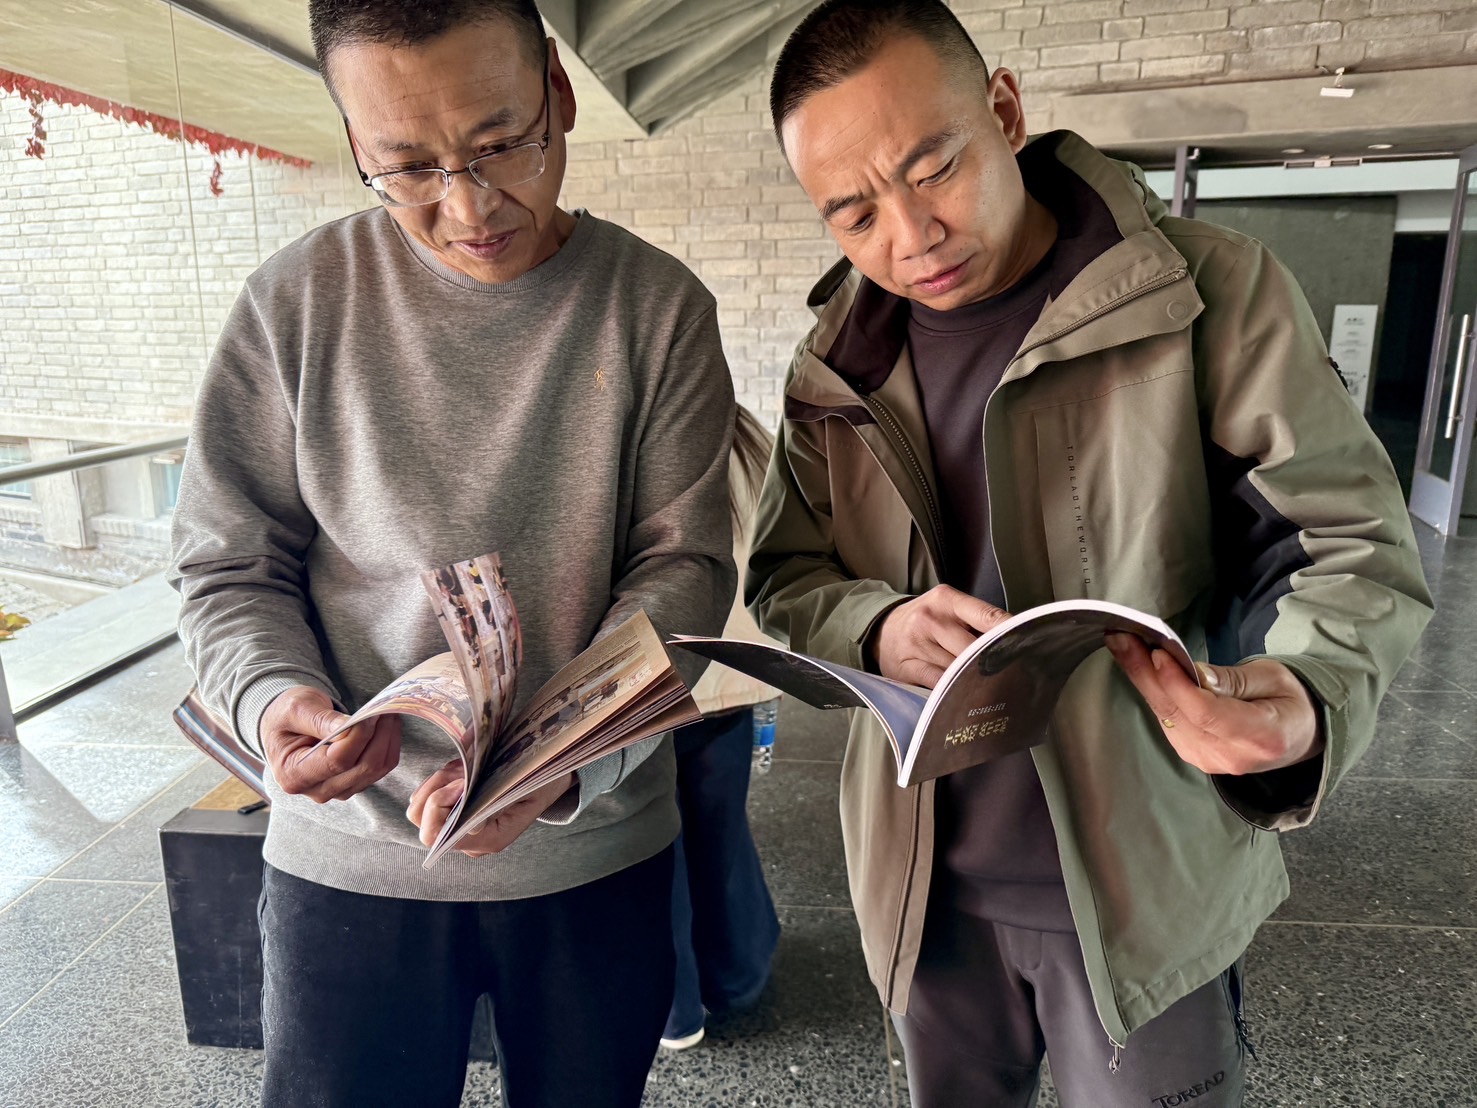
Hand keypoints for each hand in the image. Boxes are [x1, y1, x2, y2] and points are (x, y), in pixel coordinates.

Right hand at [260, 686, 401, 802]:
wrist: (285, 727)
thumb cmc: (286, 717)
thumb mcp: (295, 709)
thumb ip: (320, 719)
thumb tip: (351, 726)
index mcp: (294, 774)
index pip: (337, 761)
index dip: (359, 736)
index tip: (369, 713)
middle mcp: (316, 790)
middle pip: (362, 769)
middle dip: (379, 736)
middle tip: (385, 709)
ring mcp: (336, 790)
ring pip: (376, 770)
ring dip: (387, 740)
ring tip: (387, 713)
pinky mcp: (351, 784)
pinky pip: (379, 769)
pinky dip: (387, 746)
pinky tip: (386, 726)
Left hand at [407, 763, 575, 856]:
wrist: (552, 777)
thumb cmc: (541, 780)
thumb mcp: (523, 788)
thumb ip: (494, 806)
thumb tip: (468, 828)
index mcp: (487, 840)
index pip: (436, 836)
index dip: (440, 804)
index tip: (462, 781)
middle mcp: (470, 840)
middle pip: (422, 821)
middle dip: (436, 789)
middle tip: (462, 772)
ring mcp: (462, 828)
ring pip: (421, 807)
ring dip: (438, 782)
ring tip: (466, 769)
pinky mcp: (458, 814)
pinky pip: (430, 798)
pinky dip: (441, 780)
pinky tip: (464, 772)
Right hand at [869, 585, 1011, 688]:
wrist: (881, 631)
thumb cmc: (925, 620)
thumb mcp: (947, 607)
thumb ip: (976, 620)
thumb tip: (1013, 640)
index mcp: (946, 599)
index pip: (987, 615)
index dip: (1010, 633)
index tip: (1029, 646)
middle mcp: (931, 619)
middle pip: (974, 647)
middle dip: (995, 662)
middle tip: (1019, 675)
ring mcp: (917, 644)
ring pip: (958, 668)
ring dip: (977, 679)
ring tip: (997, 687)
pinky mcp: (908, 667)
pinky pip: (939, 682)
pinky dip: (954, 690)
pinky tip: (967, 694)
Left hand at [1106, 633, 1322, 774]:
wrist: (1297, 734)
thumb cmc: (1289, 701)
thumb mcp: (1273, 678)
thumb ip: (1233, 680)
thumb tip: (1194, 673)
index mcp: (1261, 737)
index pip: (1206, 713)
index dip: (1177, 684)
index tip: (1158, 652)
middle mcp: (1230, 757)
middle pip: (1177, 713)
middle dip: (1145, 673)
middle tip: (1121, 638)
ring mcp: (1208, 760)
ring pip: (1165, 716)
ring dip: (1142, 679)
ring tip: (1123, 645)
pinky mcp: (1193, 755)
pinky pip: (1166, 720)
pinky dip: (1153, 692)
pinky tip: (1139, 667)